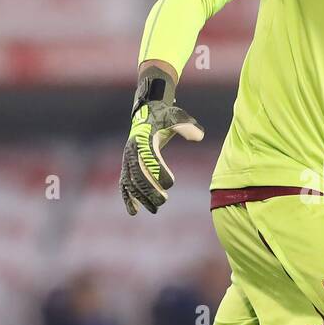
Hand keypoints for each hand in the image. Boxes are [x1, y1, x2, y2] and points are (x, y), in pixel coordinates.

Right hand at [120, 68, 203, 214]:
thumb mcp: (177, 116)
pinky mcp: (127, 166)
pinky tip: (134, 212)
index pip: (149, 159)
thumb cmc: (165, 116)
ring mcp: (127, 159)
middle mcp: (132, 150)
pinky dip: (127, 198)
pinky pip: (125, 184)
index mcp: (144, 139)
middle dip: (149, 190)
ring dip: (141, 198)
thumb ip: (188, 127)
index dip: (158, 172)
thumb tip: (199, 136)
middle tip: (163, 202)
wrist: (147, 112)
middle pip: (138, 175)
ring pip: (131, 183)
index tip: (171, 184)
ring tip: (155, 210)